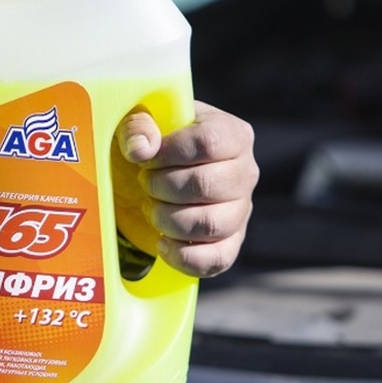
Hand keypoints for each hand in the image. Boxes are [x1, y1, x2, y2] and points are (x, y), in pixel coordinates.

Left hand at [112, 101, 257, 276]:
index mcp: (231, 133)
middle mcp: (245, 171)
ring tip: (152, 209)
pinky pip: (217, 259)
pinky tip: (162, 242)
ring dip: (168, 220)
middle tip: (145, 183)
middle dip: (162, 187)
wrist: (156, 177)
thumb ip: (136, 124)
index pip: (208, 142)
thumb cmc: (152, 146)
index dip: (169, 152)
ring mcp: (241, 210)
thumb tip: (141, 149)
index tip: (146, 157)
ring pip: (211, 225)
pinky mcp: (231, 242)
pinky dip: (183, 256)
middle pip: (206, 185)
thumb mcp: (139, 123)